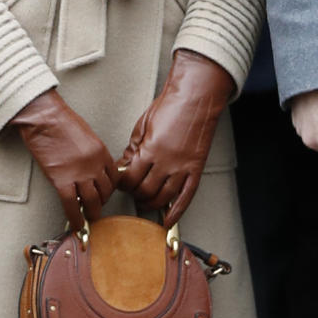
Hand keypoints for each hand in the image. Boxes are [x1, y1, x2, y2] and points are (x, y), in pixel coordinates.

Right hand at [10, 89, 117, 226]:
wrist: (44, 117)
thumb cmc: (61, 122)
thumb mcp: (86, 136)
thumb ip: (92, 154)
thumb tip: (90, 169)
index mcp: (101, 152)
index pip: (114, 178)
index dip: (110, 189)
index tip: (103, 194)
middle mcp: (95, 165)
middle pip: (105, 192)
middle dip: (102, 202)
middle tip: (95, 207)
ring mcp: (80, 173)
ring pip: (92, 201)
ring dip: (92, 213)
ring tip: (89, 219)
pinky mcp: (61, 179)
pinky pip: (71, 205)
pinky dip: (75, 217)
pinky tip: (76, 225)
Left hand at [117, 48, 232, 221]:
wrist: (196, 97)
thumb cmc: (170, 106)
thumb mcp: (143, 124)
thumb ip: (133, 148)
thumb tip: (124, 164)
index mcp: (150, 149)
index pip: (129, 178)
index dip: (122, 183)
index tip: (120, 182)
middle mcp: (167, 162)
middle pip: (145, 191)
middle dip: (135, 194)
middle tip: (132, 190)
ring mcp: (183, 167)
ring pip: (163, 197)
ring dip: (151, 203)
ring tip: (145, 201)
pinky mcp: (195, 169)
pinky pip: (186, 197)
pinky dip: (176, 212)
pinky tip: (168, 220)